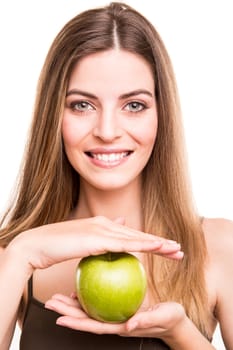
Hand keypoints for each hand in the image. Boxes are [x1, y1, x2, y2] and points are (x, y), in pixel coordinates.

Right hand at [8, 216, 182, 270]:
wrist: (37, 245)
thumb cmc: (56, 247)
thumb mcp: (81, 243)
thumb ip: (96, 240)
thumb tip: (108, 237)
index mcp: (102, 224)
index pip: (131, 235)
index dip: (149, 241)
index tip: (164, 248)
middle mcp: (105, 223)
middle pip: (138, 235)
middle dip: (161, 243)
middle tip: (179, 250)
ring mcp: (101, 229)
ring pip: (136, 238)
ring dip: (158, 244)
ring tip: (176, 251)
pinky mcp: (97, 238)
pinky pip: (125, 244)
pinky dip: (143, 245)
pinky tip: (157, 248)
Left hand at [45, 293, 185, 339]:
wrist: (174, 321)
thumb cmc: (169, 319)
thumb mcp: (162, 317)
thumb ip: (146, 321)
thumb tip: (130, 325)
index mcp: (122, 326)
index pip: (95, 326)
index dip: (76, 324)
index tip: (59, 319)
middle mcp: (115, 322)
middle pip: (87, 319)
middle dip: (67, 313)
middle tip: (51, 303)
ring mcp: (116, 315)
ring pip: (90, 310)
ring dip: (73, 305)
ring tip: (58, 297)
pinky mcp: (119, 307)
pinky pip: (100, 302)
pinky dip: (88, 295)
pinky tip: (81, 287)